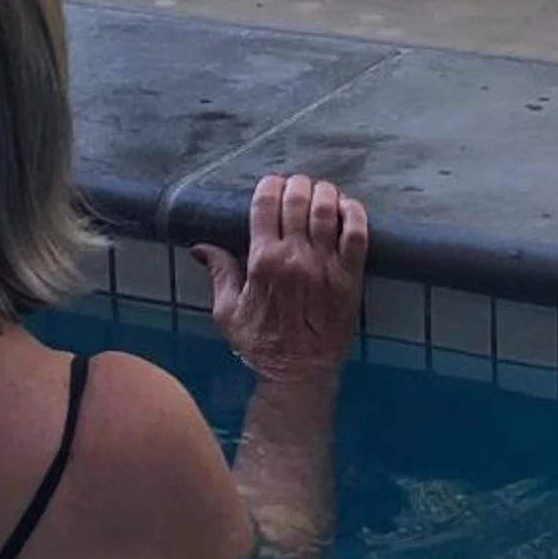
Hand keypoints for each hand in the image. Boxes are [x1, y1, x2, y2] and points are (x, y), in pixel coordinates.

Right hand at [193, 175, 368, 385]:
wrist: (299, 374)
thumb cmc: (261, 345)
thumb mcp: (227, 312)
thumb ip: (219, 273)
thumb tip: (200, 247)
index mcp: (263, 261)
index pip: (266, 205)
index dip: (269, 186)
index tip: (272, 185)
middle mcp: (295, 258)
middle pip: (298, 200)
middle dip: (296, 185)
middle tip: (296, 186)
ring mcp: (325, 266)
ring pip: (327, 210)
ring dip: (323, 192)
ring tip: (319, 192)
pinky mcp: (350, 277)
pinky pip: (357, 233)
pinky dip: (353, 213)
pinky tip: (346, 207)